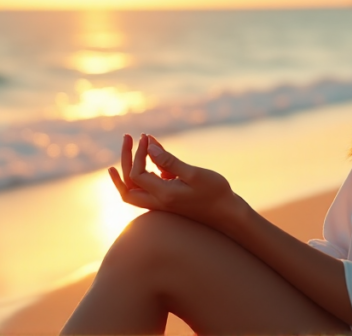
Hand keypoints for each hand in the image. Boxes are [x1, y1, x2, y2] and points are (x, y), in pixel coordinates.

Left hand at [108, 133, 247, 232]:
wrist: (227, 214)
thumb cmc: (215, 193)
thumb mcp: (194, 174)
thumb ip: (170, 162)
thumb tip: (149, 147)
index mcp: (163, 195)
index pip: (136, 174)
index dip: (138, 154)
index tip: (146, 138)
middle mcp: (158, 202)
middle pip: (127, 186)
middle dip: (124, 160)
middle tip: (128, 137)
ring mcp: (162, 202)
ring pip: (134, 189)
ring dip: (129, 167)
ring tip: (133, 144)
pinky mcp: (169, 199)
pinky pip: (150, 184)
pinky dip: (147, 168)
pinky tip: (155, 152)